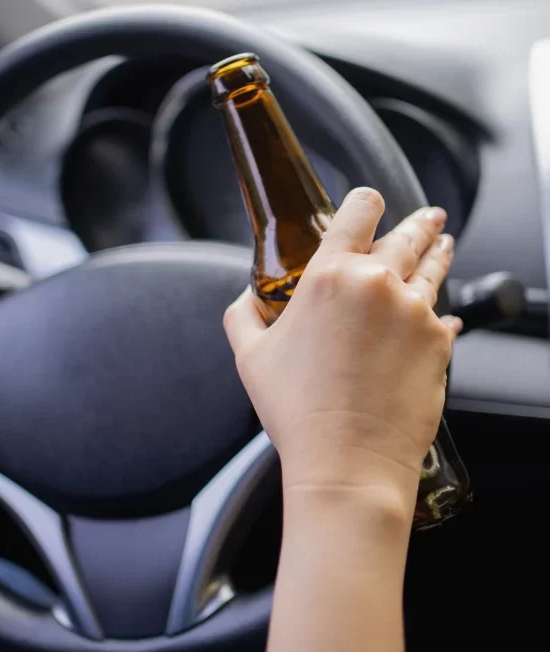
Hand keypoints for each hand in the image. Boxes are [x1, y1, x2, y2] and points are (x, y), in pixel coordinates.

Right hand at [224, 188, 460, 494]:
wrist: (348, 460)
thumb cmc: (297, 410)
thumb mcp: (250, 356)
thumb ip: (242, 314)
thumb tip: (245, 298)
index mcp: (330, 276)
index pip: (359, 211)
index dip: (365, 200)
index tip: (370, 203)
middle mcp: (378, 283)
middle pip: (409, 233)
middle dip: (418, 223)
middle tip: (427, 220)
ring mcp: (415, 311)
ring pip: (434, 266)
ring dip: (439, 250)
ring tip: (444, 243)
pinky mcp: (440, 341)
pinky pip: (445, 315)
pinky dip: (440, 312)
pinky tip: (443, 314)